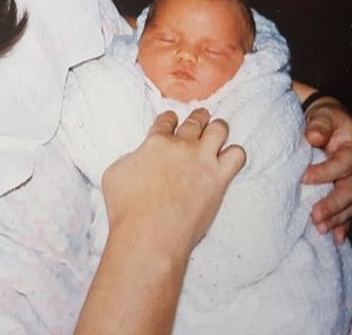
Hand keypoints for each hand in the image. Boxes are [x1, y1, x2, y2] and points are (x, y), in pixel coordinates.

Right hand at [76, 109, 243, 333]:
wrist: (149, 233)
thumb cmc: (127, 208)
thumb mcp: (115, 174)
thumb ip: (131, 159)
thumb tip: (139, 158)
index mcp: (156, 142)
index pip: (166, 121)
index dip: (169, 119)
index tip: (171, 120)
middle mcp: (182, 146)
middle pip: (195, 121)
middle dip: (198, 118)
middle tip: (200, 118)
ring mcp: (203, 160)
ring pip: (220, 130)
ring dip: (218, 129)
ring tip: (218, 132)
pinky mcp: (219, 179)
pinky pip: (237, 156)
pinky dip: (234, 154)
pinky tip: (228, 159)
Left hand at [302, 97, 351, 243]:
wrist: (329, 123)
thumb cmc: (325, 119)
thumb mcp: (324, 115)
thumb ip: (320, 125)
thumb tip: (313, 136)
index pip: (342, 164)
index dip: (325, 172)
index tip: (303, 178)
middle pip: (349, 191)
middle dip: (333, 205)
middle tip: (315, 216)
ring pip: (350, 205)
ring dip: (336, 219)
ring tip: (320, 229)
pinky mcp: (346, 192)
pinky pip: (347, 212)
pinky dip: (342, 225)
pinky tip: (335, 239)